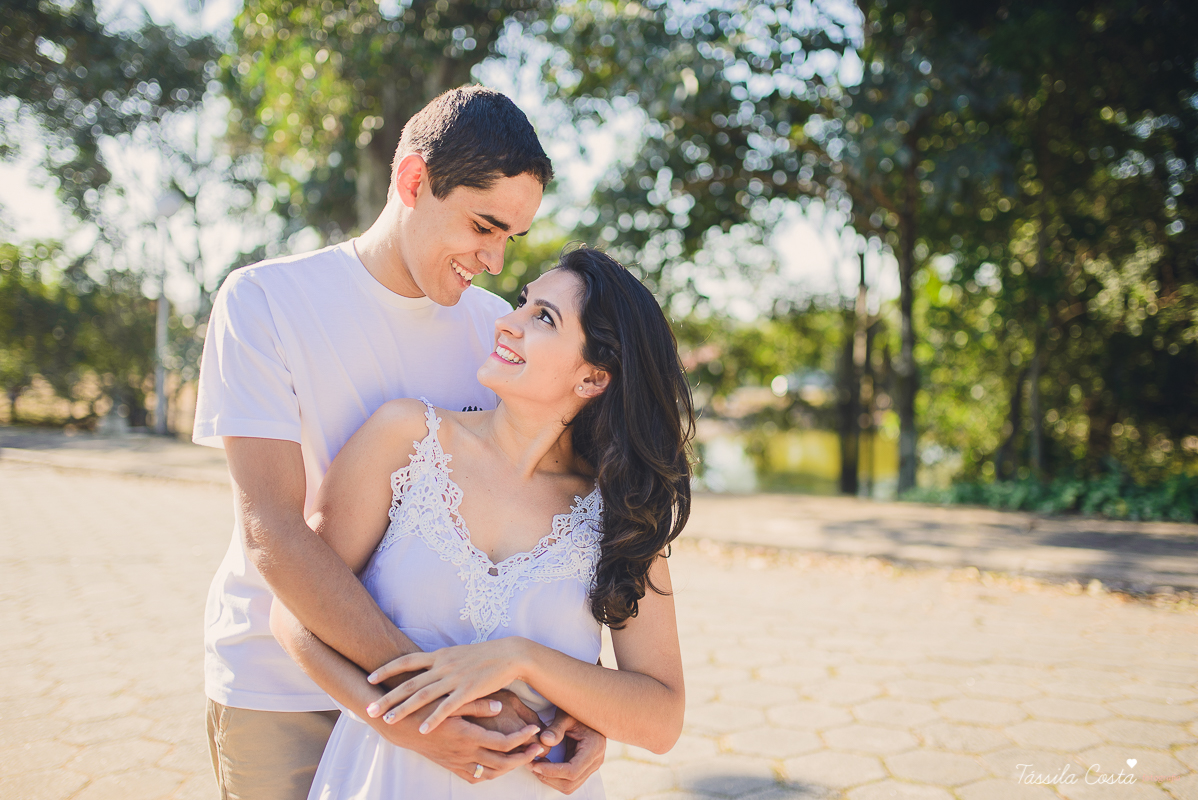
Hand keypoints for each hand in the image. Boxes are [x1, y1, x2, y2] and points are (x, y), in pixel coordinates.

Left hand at [367, 639, 524, 732]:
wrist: (510, 654)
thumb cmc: (485, 655)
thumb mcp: (458, 654)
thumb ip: (441, 661)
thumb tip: (426, 666)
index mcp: (440, 655)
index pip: (407, 661)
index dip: (387, 669)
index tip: (370, 677)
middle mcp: (443, 665)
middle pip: (409, 683)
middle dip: (387, 696)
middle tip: (369, 708)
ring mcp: (454, 678)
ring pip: (423, 696)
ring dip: (403, 709)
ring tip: (388, 721)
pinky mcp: (468, 690)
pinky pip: (447, 707)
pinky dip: (433, 719)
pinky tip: (422, 729)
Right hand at [370, 697, 544, 782]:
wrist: (398, 724)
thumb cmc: (425, 707)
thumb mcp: (451, 701)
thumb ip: (476, 704)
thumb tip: (499, 705)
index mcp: (467, 736)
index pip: (503, 743)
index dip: (522, 739)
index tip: (535, 731)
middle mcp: (463, 753)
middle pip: (502, 763)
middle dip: (523, 758)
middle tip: (538, 750)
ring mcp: (456, 762)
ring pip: (490, 773)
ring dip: (509, 768)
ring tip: (523, 758)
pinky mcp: (449, 765)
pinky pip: (473, 777)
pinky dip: (489, 774)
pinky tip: (496, 766)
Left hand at [530, 709, 605, 793]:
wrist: (590, 711)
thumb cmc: (577, 712)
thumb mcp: (566, 715)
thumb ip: (556, 728)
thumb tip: (545, 741)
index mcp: (594, 748)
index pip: (572, 771)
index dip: (552, 771)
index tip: (535, 764)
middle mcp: (595, 761)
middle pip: (570, 783)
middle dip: (548, 777)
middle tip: (531, 765)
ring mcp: (591, 767)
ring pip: (569, 786)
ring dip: (550, 780)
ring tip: (535, 765)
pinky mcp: (584, 769)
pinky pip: (569, 781)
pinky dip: (554, 777)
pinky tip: (543, 765)